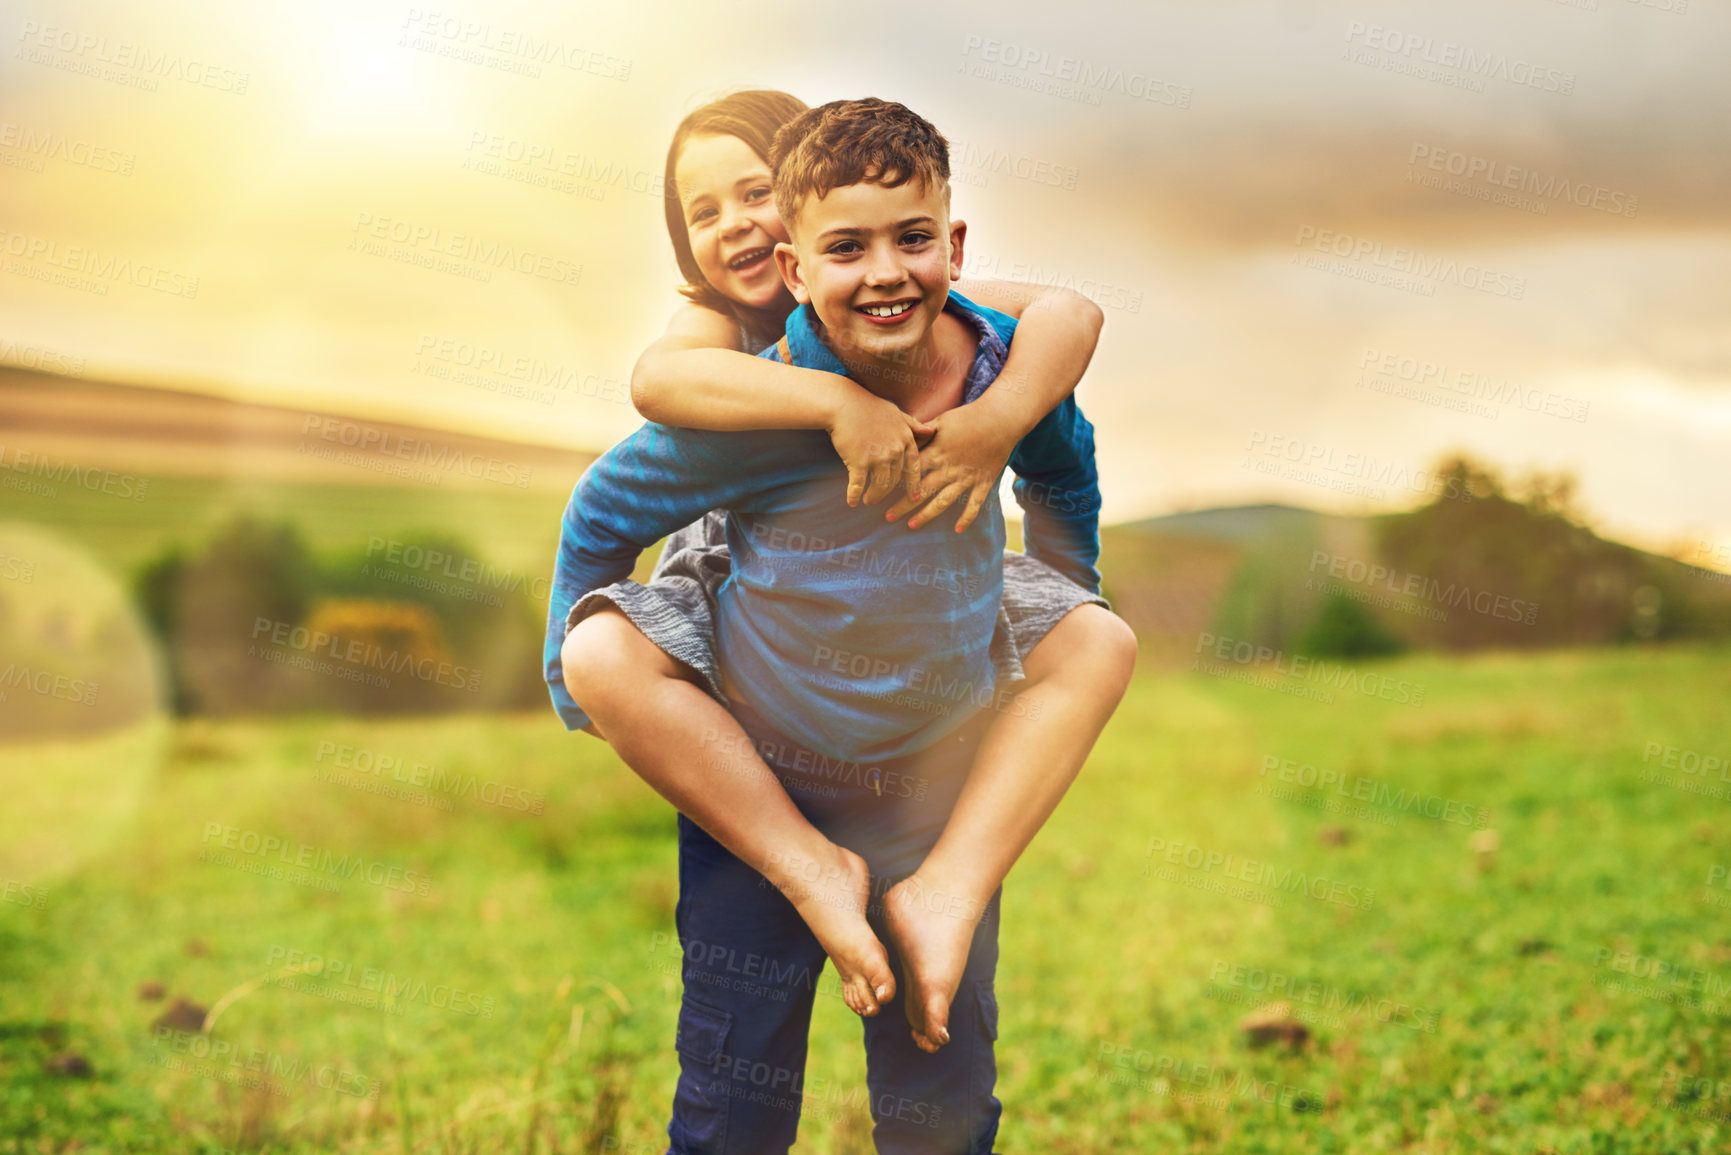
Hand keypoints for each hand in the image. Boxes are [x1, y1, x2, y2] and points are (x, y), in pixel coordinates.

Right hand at [827, 386, 934, 506]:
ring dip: (874, 496)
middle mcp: (894, 450)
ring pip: (880, 485)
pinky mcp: (859, 461)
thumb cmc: (868, 406)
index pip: (914, 467)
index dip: (914, 485)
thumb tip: (931, 431)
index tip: (914, 498)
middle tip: (878, 499)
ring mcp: (877, 456)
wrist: (843, 404)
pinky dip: (854, 495)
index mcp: (905, 439)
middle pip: (896, 479)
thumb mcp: (896, 413)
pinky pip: (858, 484)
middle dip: (887, 492)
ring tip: (867, 501)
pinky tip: (851, 502)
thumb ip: (913, 424)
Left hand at [884, 403, 1016, 531]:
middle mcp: (949, 468)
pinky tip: (958, 530)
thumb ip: (923, 432)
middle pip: (921, 490)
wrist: (1001, 419)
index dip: (894, 482)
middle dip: (903, 505)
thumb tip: (903, 435)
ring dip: (926, 515)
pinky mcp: (983, 482)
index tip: (879, 491)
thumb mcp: (942, 420)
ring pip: (943, 501)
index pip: (910, 471)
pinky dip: (967, 517)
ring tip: (911, 526)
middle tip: (887, 518)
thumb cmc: (969, 417)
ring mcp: (966, 477)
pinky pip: (974, 504)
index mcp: (936, 452)